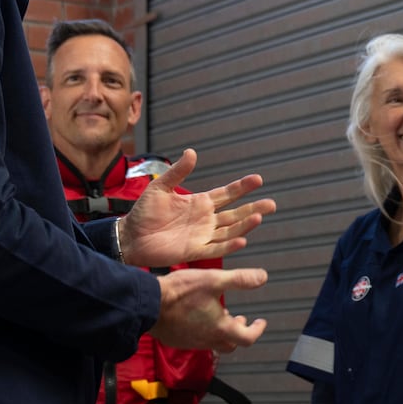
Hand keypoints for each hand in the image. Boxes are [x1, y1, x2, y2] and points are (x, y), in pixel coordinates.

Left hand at [119, 148, 276, 266]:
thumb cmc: (143, 212)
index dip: (242, 187)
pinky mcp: (194, 251)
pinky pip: (216, 248)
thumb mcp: (160, 188)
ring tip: (259, 217)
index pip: (227, 194)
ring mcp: (202, 236)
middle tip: (272, 203)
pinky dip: (230, 245)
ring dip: (245, 225)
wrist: (130, 236)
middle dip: (254, 208)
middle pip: (236, 214)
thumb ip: (177, 172)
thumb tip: (192, 152)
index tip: (258, 179)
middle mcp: (205, 220)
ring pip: (230, 231)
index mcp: (199, 203)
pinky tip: (242, 240)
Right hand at [151, 267, 267, 350]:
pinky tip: (197, 316)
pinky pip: (196, 340)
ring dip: (221, 330)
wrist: (148, 304)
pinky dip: (203, 330)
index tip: (260, 322)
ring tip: (219, 313)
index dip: (257, 330)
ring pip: (213, 342)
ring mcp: (191, 342)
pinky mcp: (177, 340)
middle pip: (230, 344)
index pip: (247, 338)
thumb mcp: (214, 280)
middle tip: (240, 319)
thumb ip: (240, 279)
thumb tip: (262, 277)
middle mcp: (207, 339)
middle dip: (239, 332)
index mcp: (220, 328)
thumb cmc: (180, 292)